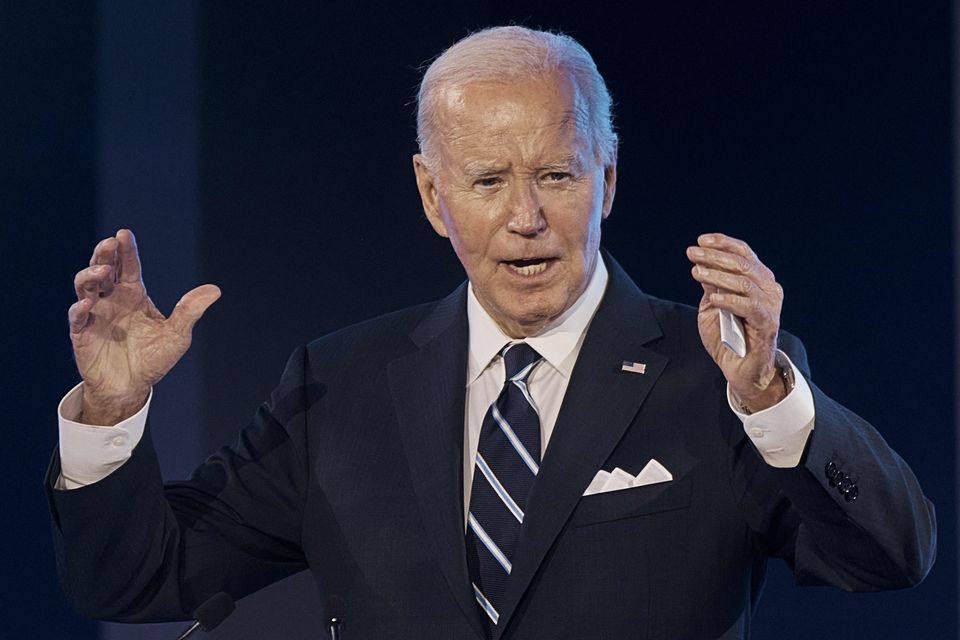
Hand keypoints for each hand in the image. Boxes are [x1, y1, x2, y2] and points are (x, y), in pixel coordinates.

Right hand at [68, 229, 220, 424]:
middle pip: (102, 268)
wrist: (132, 387)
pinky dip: (79, 309)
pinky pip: (77, 317)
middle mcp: (112, 299)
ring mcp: (95, 314)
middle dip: (104, 254)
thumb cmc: (153, 358)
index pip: (128, 267)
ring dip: (90, 275)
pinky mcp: (82, 333)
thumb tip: (215, 290)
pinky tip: (88, 305)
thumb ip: (190, 311)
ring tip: (103, 271)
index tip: (124, 234)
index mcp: (133, 295)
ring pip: (85, 286)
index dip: (125, 250)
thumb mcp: (177, 334)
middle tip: (110, 243)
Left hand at [686, 233, 784, 411]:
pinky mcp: (767, 324)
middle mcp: (768, 289)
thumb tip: (702, 263)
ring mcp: (770, 306)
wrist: (740, 369)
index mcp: (757, 281)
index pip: (744, 253)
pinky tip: (714, 298)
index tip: (700, 240)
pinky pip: (749, 307)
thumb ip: (711, 286)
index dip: (723, 244)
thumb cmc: (727, 337)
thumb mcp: (713, 306)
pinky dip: (730, 300)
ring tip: (696, 272)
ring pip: (745, 282)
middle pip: (743, 264)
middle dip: (715, 256)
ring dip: (718, 275)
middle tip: (692, 253)